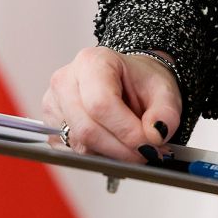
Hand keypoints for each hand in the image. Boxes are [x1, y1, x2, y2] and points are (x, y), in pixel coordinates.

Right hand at [42, 46, 180, 162]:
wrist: (127, 82)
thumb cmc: (140, 83)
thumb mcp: (164, 92)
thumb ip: (166, 114)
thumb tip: (155, 135)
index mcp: (92, 62)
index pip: (101, 103)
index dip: (126, 131)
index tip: (149, 145)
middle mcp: (66, 79)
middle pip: (87, 128)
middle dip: (121, 149)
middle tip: (145, 153)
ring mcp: (54, 103)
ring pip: (79, 144)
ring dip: (111, 154)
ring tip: (131, 147)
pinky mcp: (51, 125)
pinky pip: (72, 152)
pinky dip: (96, 156)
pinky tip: (112, 144)